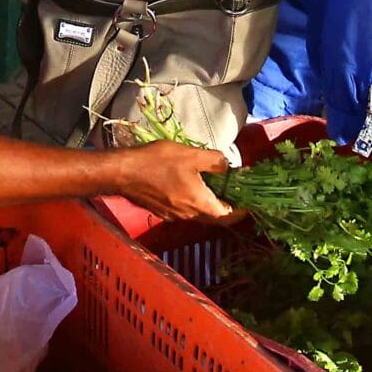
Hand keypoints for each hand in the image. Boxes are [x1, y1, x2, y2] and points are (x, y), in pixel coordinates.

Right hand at [117, 141, 231, 221]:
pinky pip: (183, 210)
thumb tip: (228, 167)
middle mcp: (187, 215)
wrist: (123, 173)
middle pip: (212, 216)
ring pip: (197, 213)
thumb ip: (215, 161)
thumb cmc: (158, 163)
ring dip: (206, 203)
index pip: (227, 215)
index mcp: (199, 204)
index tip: (248, 202)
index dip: (240, 211)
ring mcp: (172, 215)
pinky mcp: (160, 211)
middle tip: (231, 191)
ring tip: (211, 185)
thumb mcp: (191, 155)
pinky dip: (191, 201)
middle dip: (224, 206)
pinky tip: (187, 185)